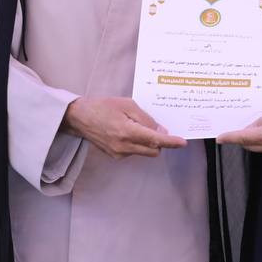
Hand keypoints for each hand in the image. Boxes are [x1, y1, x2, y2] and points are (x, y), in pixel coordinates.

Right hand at [62, 97, 185, 158]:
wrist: (79, 117)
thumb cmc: (103, 106)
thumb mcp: (127, 105)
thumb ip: (145, 119)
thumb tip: (161, 130)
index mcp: (127, 131)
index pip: (156, 140)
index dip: (171, 142)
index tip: (182, 142)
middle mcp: (124, 146)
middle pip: (153, 151)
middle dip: (160, 142)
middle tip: (157, 128)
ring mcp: (119, 154)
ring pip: (144, 152)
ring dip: (147, 142)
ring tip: (135, 126)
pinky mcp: (115, 156)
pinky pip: (134, 152)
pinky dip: (137, 144)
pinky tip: (127, 131)